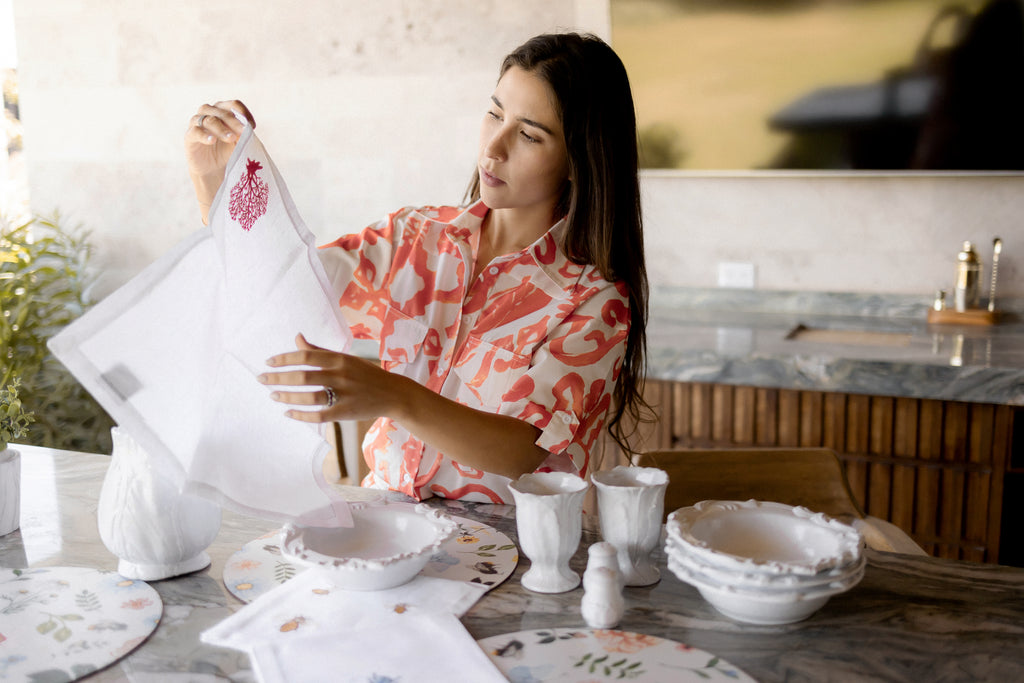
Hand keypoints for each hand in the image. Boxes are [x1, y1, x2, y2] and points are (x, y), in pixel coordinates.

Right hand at [184, 100, 255, 222]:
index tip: (252, 126)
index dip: (243, 112)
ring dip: (221, 129)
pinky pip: (195, 131)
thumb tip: (248, 128)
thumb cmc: (227, 150)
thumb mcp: (239, 141)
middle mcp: (208, 112)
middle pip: (221, 112)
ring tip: (231, 138)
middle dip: (234, 122)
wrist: (213, 168)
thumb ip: (243, 133)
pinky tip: (212, 140)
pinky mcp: (189, 136)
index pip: (233, 105)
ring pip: (209, 120)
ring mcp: (197, 123)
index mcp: (222, 110)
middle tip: (243, 132)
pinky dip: (204, 135)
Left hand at [260, 334, 404, 422]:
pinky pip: (319, 415)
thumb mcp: (345, 358)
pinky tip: (288, 412)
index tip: (268, 362)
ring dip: (287, 396)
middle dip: (278, 378)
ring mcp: (344, 394)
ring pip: (309, 397)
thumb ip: (319, 351)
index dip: (284, 359)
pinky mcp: (346, 412)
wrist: (394, 394)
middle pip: (303, 376)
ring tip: (273, 395)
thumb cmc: (366, 374)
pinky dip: (301, 415)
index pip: (306, 356)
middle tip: (262, 379)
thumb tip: (296, 337)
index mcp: (339, 359)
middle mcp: (341, 375)